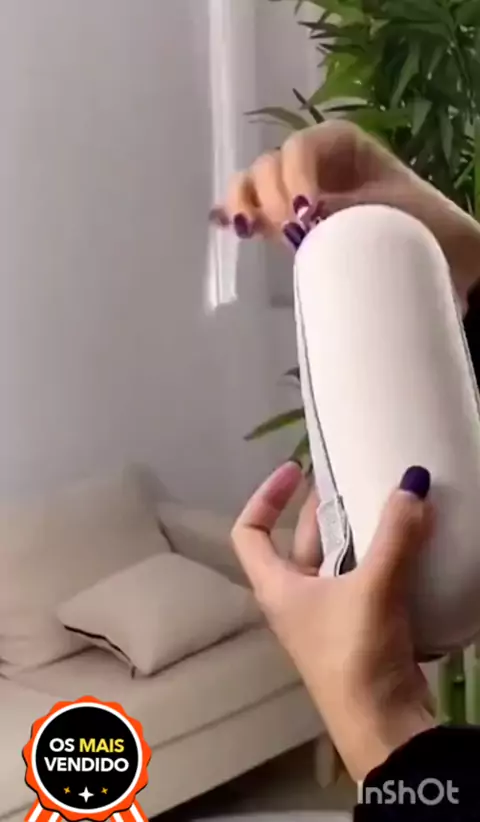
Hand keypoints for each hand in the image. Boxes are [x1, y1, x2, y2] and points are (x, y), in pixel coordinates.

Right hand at [211, 121, 479, 307]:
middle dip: (273, 196)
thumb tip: (302, 219)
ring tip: (246, 229)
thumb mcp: (384, 208)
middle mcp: (309, 160)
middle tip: (293, 231)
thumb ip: (341, 209)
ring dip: (244, 205)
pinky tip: (225, 227)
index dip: (296, 177)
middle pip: (270, 166)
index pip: (301, 148)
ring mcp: (291, 189)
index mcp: (337, 141)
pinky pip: (252, 211)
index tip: (306, 212)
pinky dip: (237, 216)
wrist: (427, 247)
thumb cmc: (413, 219)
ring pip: (252, 185)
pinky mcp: (283, 219)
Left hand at [231, 461, 436, 781]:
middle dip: (324, 508)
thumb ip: (395, 534)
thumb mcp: (373, 587)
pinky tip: (409, 545)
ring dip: (358, 533)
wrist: (381, 724)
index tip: (294, 470)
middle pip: (300, 540)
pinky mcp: (358, 629)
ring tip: (385, 504)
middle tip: (352, 479)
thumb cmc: (354, 653)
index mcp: (277, 585)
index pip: (249, 532)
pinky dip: (381, 559)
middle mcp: (295, 598)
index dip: (265, 497)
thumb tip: (412, 482)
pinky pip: (365, 581)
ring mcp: (327, 616)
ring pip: (338, 560)